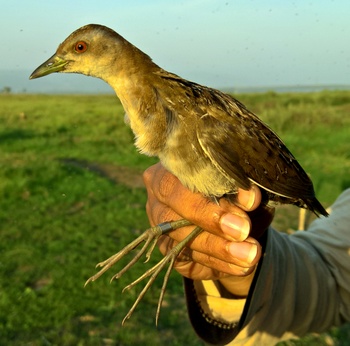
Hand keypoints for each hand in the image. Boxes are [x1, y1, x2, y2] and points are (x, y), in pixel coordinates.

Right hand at [143, 163, 274, 295]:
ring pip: (180, 241)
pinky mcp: (169, 250)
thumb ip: (242, 189)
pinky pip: (189, 261)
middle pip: (171, 213)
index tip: (250, 200)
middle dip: (210, 222)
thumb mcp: (240, 184)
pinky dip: (219, 264)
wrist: (233, 216)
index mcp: (170, 169)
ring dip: (219, 249)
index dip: (211, 189)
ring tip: (251, 253)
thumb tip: (250, 199)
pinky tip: (242, 265)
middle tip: (243, 230)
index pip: (180, 177)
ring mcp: (160, 227)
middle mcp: (157, 198)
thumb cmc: (232, 189)